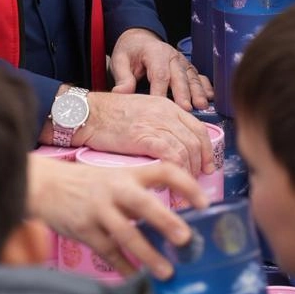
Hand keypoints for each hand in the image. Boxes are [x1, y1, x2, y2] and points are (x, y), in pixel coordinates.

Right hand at [26, 155, 206, 277]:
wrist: (44, 186)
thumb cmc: (87, 185)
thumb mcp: (113, 180)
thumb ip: (137, 198)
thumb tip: (168, 225)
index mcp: (128, 174)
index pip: (163, 171)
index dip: (186, 185)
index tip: (205, 204)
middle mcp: (115, 190)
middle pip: (143, 203)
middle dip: (165, 221)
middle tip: (185, 239)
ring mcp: (98, 210)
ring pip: (125, 234)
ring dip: (148, 255)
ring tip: (167, 272)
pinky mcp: (83, 229)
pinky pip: (107, 252)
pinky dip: (122, 266)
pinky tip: (136, 278)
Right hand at [50, 90, 211, 175]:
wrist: (87, 114)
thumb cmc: (109, 115)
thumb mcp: (142, 111)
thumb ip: (160, 124)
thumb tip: (173, 145)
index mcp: (167, 106)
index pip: (199, 129)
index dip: (207, 151)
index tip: (207, 166)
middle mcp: (166, 113)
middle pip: (196, 142)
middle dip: (200, 165)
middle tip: (196, 181)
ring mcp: (156, 124)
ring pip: (186, 151)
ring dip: (188, 173)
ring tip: (182, 187)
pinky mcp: (144, 137)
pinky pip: (172, 157)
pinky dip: (176, 173)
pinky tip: (170, 185)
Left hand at [110, 27, 213, 109]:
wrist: (140, 39)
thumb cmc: (130, 51)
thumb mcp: (120, 60)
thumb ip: (122, 77)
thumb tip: (121, 93)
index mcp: (155, 52)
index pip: (159, 74)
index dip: (161, 91)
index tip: (161, 108)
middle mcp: (171, 56)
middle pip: (179, 76)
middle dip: (184, 93)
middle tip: (186, 109)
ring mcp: (181, 61)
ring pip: (192, 77)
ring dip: (198, 92)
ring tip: (202, 106)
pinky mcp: (187, 67)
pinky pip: (199, 76)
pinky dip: (206, 86)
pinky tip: (211, 97)